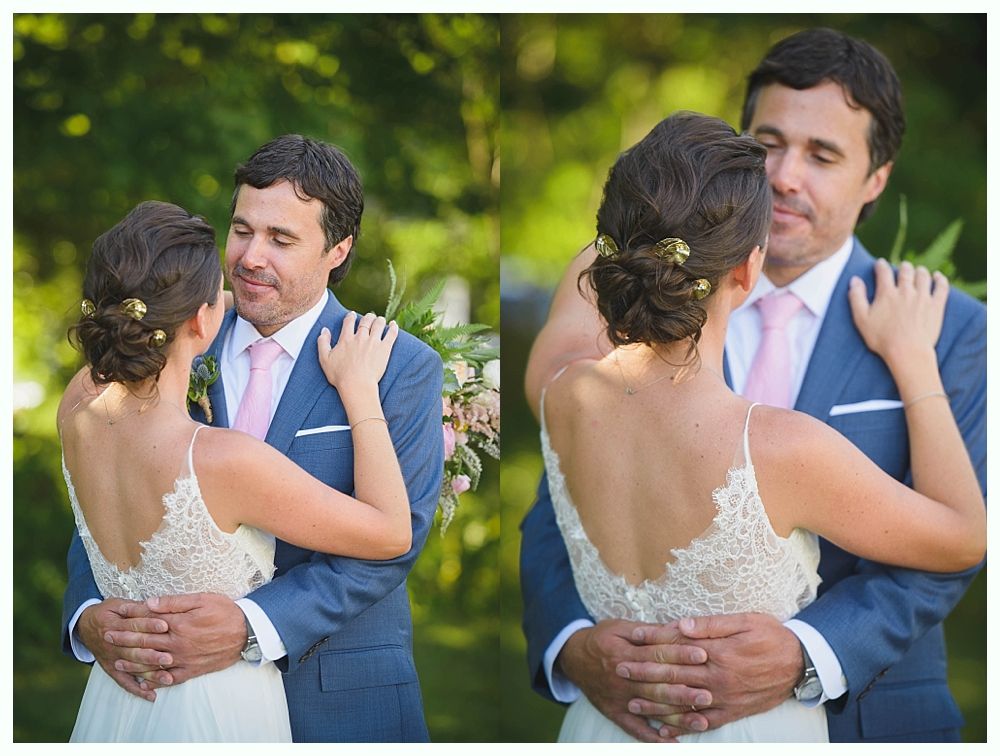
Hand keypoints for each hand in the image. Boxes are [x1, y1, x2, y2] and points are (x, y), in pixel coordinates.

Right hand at [77, 599, 169, 700]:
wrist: (84, 626)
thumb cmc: (107, 612)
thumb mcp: (116, 604)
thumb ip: (134, 606)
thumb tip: (152, 604)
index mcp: (113, 625)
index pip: (133, 625)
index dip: (149, 625)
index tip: (165, 625)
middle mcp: (112, 644)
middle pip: (133, 650)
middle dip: (152, 655)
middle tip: (169, 658)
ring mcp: (112, 659)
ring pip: (132, 668)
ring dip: (149, 675)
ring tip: (167, 679)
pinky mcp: (111, 669)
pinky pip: (124, 682)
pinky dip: (137, 690)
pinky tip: (152, 696)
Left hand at [104, 593, 244, 687]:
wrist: (247, 632)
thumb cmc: (225, 611)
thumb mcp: (202, 599)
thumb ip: (174, 602)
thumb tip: (151, 602)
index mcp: (178, 624)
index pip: (147, 622)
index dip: (129, 619)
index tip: (114, 618)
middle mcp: (177, 644)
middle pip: (145, 642)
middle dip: (124, 640)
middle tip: (107, 638)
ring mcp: (183, 659)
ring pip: (152, 663)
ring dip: (133, 662)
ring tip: (117, 661)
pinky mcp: (191, 670)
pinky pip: (169, 679)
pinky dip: (154, 682)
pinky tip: (143, 682)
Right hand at [318, 312, 398, 394]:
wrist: (356, 385)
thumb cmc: (340, 376)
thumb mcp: (324, 359)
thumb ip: (323, 343)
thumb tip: (324, 330)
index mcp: (346, 339)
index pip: (349, 321)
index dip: (351, 316)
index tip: (352, 314)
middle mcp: (360, 337)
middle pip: (366, 320)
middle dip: (368, 317)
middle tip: (369, 317)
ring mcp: (373, 342)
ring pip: (379, 324)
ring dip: (380, 320)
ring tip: (381, 320)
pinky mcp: (384, 349)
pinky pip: (391, 334)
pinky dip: (393, 327)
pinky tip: (394, 324)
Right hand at [557, 619, 710, 741]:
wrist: (572, 657)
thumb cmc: (601, 638)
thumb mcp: (619, 627)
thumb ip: (646, 631)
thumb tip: (674, 629)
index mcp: (623, 653)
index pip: (656, 655)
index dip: (680, 654)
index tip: (703, 654)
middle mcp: (622, 679)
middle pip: (657, 686)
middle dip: (684, 691)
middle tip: (708, 694)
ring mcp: (619, 699)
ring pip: (651, 710)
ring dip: (677, 717)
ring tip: (701, 721)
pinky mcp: (615, 713)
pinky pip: (635, 729)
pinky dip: (653, 738)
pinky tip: (672, 743)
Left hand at [619, 613, 801, 737]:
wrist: (801, 663)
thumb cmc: (771, 635)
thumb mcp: (744, 621)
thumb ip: (711, 625)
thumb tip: (681, 624)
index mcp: (718, 652)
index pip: (677, 647)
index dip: (652, 642)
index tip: (631, 639)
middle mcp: (718, 678)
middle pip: (674, 675)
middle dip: (645, 673)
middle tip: (620, 671)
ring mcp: (724, 698)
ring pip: (684, 703)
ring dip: (657, 703)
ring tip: (633, 702)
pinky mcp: (733, 712)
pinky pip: (704, 723)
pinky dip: (684, 727)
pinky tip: (665, 731)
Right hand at [849, 259, 947, 369]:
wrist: (907, 352)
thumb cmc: (882, 339)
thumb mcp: (861, 320)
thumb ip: (856, 298)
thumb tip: (854, 280)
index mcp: (886, 293)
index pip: (884, 272)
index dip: (881, 265)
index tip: (880, 263)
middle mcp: (905, 291)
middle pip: (906, 271)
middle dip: (903, 267)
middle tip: (902, 267)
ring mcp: (923, 297)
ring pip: (923, 276)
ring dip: (920, 271)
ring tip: (918, 271)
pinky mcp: (936, 306)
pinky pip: (941, 286)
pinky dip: (940, 279)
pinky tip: (937, 276)